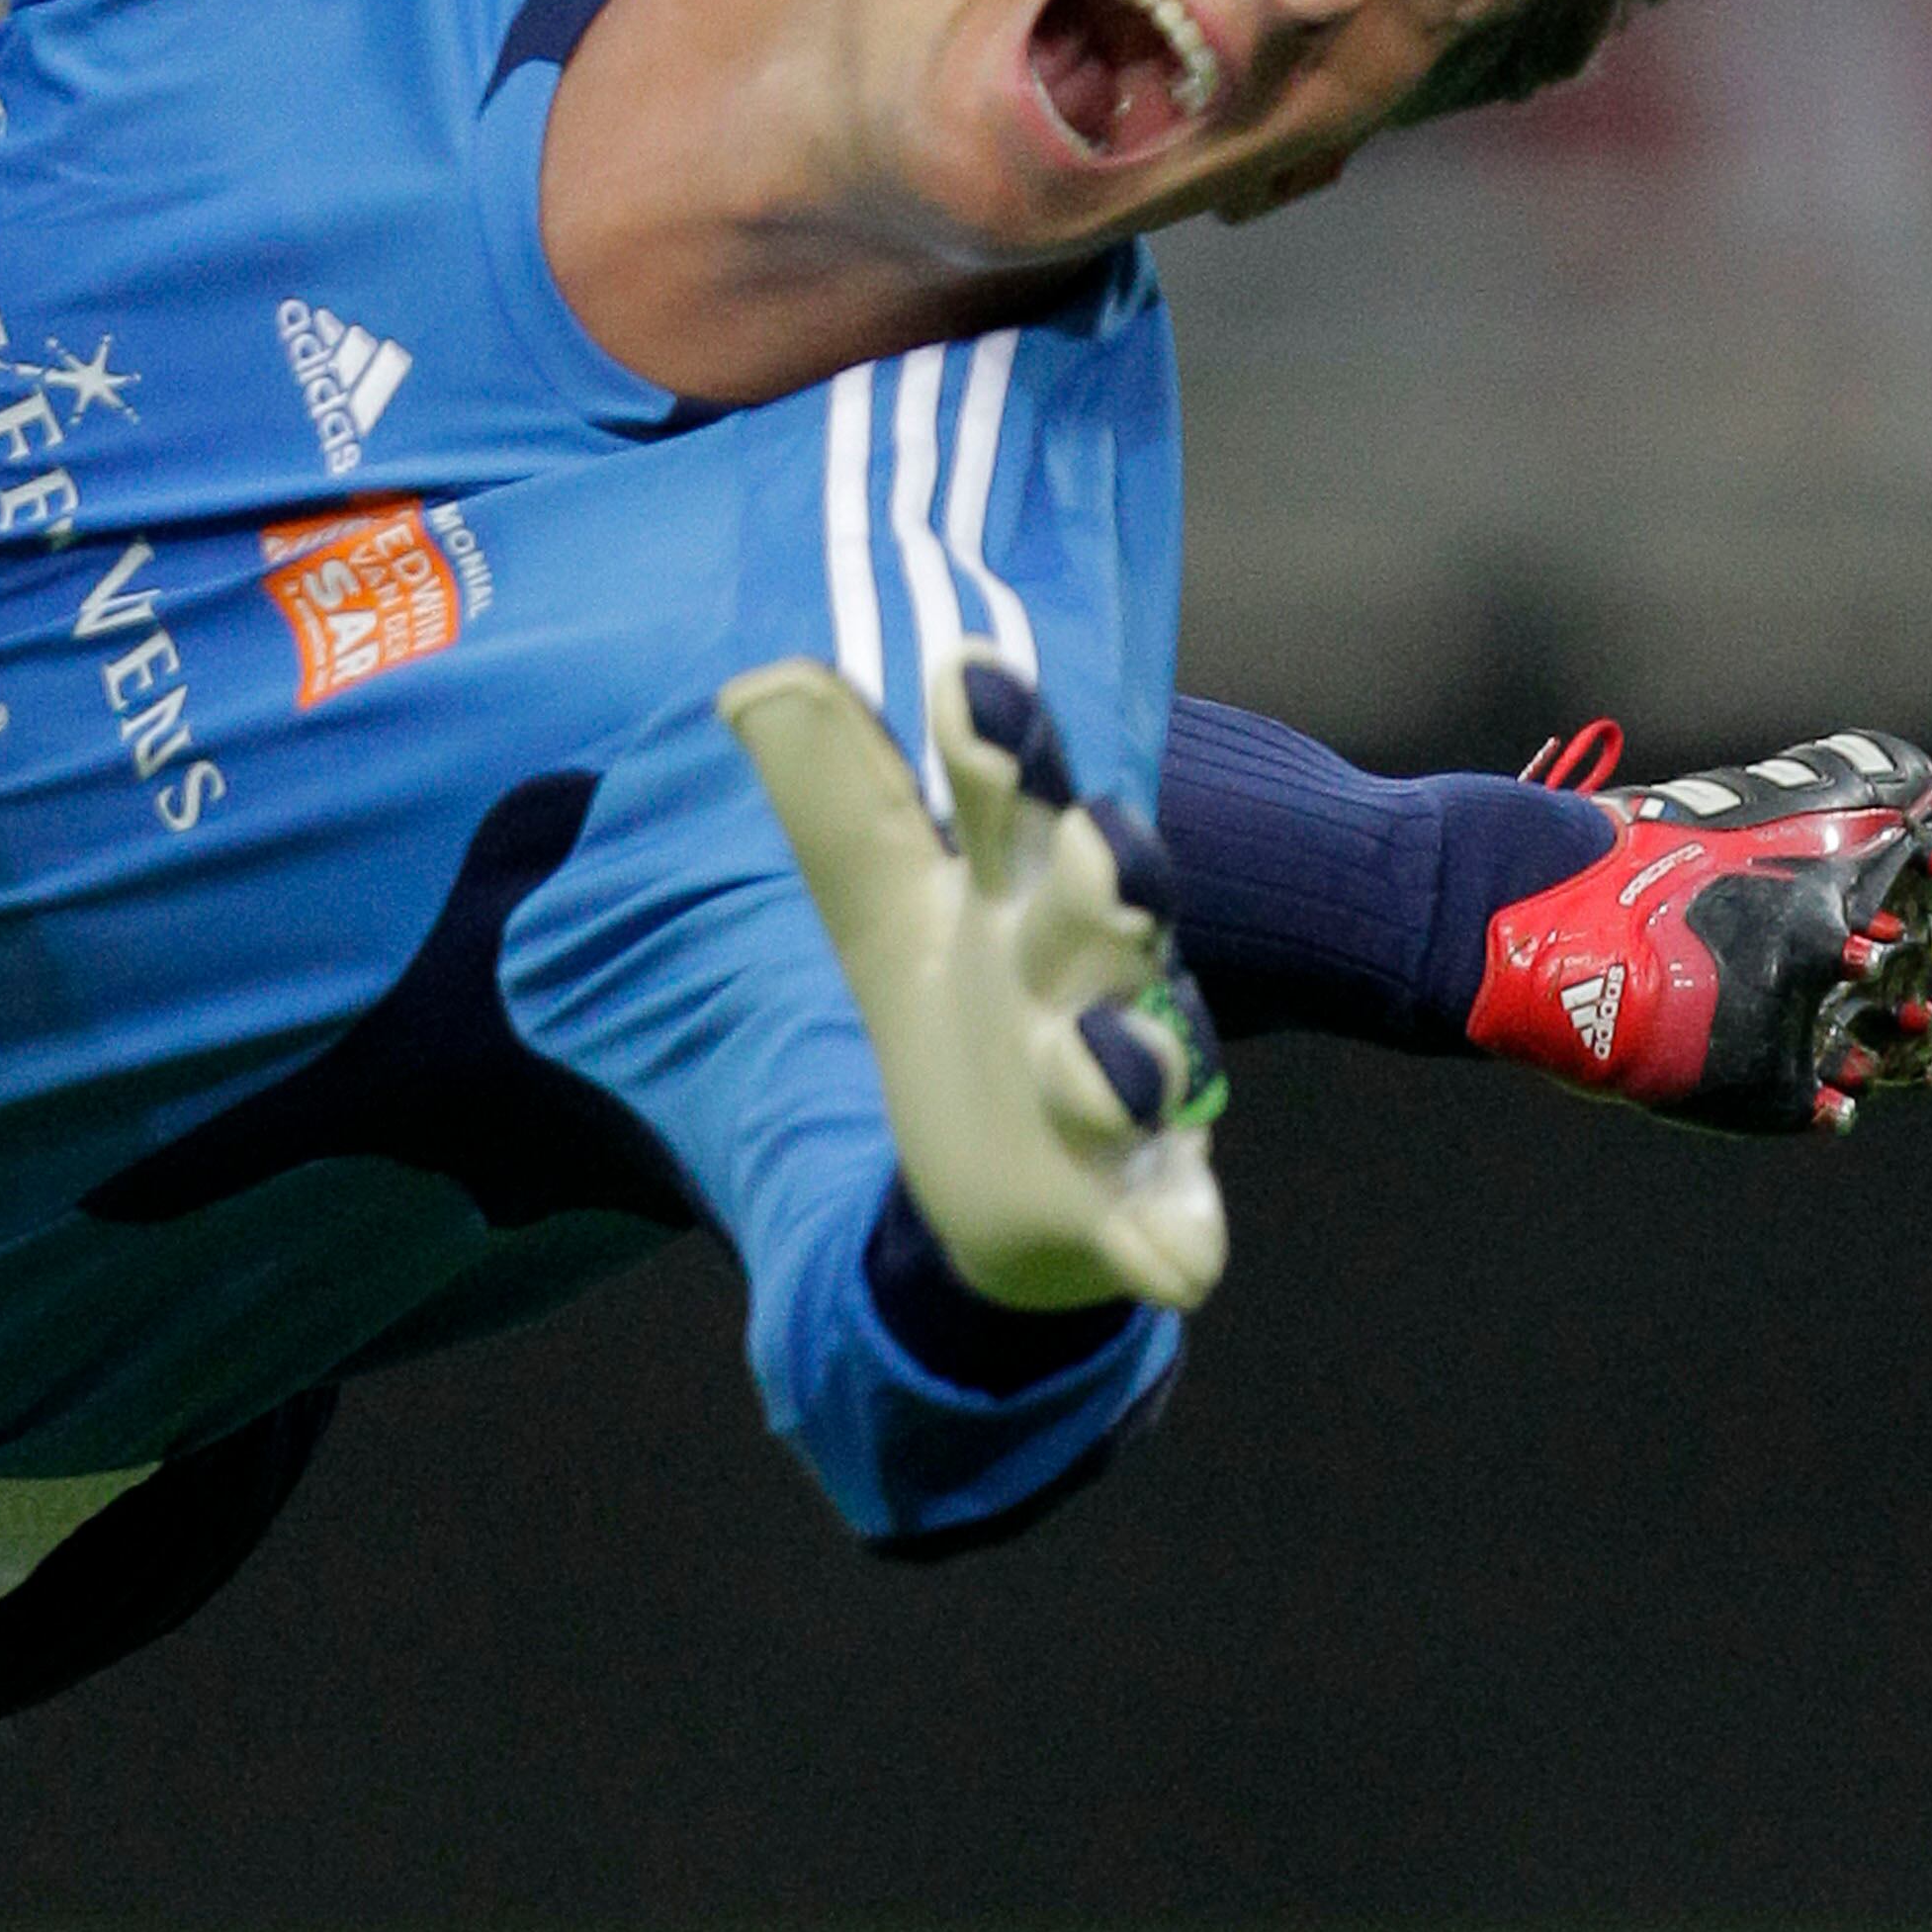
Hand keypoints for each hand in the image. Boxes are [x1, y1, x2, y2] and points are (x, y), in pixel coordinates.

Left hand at [719, 649, 1227, 1312]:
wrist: (1002, 1184)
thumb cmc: (963, 1004)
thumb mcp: (886, 907)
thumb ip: (838, 802)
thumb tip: (757, 678)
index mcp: (1016, 896)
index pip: (1012, 805)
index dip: (997, 744)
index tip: (964, 673)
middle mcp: (1081, 981)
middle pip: (1101, 918)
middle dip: (1107, 879)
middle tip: (1097, 842)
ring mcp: (1118, 1098)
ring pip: (1132, 1069)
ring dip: (1122, 1065)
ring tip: (1098, 1062)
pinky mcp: (1132, 1209)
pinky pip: (1166, 1226)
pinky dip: (1172, 1241)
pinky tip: (1174, 1258)